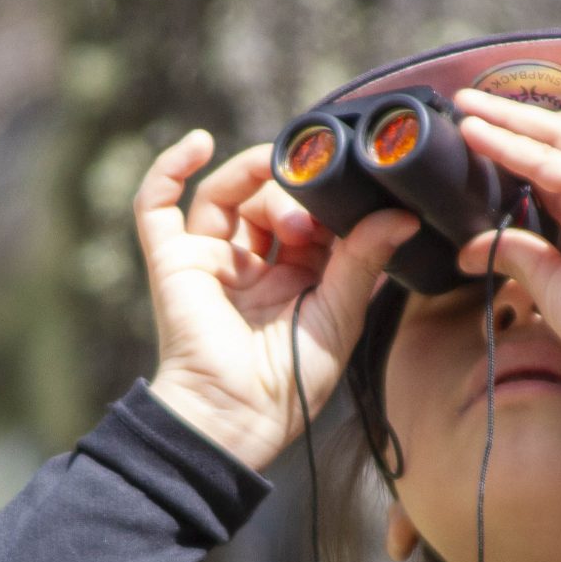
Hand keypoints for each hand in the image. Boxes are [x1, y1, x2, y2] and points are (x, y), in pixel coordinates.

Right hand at [136, 129, 420, 471]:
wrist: (238, 418)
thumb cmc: (293, 381)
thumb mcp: (341, 314)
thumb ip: (364, 259)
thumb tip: (404, 213)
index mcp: (295, 274)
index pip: (309, 212)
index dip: (326, 197)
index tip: (350, 192)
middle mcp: (250, 262)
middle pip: (267, 196)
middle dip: (292, 194)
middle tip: (311, 219)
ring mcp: (209, 258)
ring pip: (224, 192)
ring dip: (251, 175)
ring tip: (278, 178)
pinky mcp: (171, 260)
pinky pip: (156, 205)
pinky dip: (170, 168)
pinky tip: (197, 143)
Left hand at [448, 87, 560, 355]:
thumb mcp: (556, 283)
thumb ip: (520, 257)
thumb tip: (471, 254)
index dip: (535, 149)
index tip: (494, 141)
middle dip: (524, 116)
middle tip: (476, 106)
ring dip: (512, 115)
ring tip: (469, 106)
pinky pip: (548, 156)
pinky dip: (508, 142)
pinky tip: (476, 134)